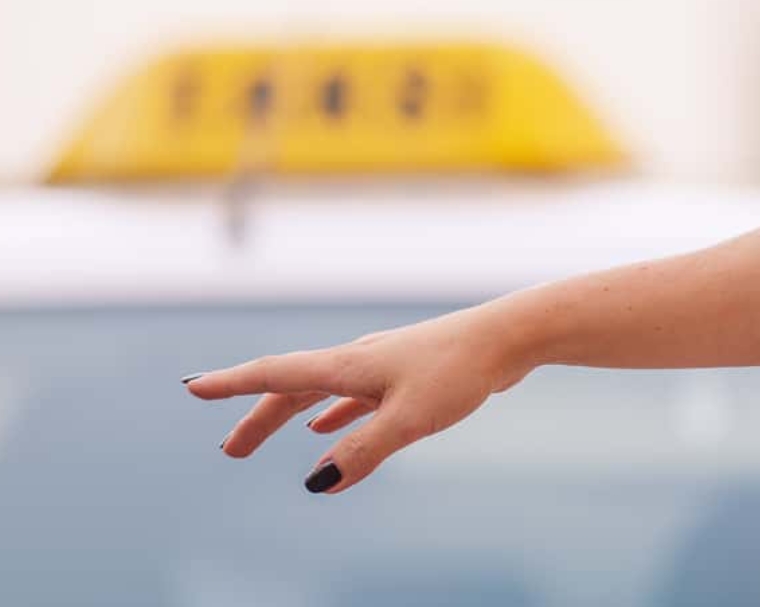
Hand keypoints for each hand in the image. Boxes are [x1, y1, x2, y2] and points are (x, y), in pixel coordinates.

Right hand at [183, 305, 533, 493]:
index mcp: (348, 365)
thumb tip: (318, 483)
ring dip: (287, 416)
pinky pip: (351, 396)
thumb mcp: (410, 419)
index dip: (231, 384)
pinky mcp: (405, 373)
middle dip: (257, 418)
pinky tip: (325, 428)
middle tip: (229, 452)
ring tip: (260, 440)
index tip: (190, 388)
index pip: (275, 374)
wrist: (509, 335)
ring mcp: (380, 364)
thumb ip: (364, 451)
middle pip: (291, 388)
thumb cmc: (461, 370)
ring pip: (319, 392)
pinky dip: (330, 413)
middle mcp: (357, 359)